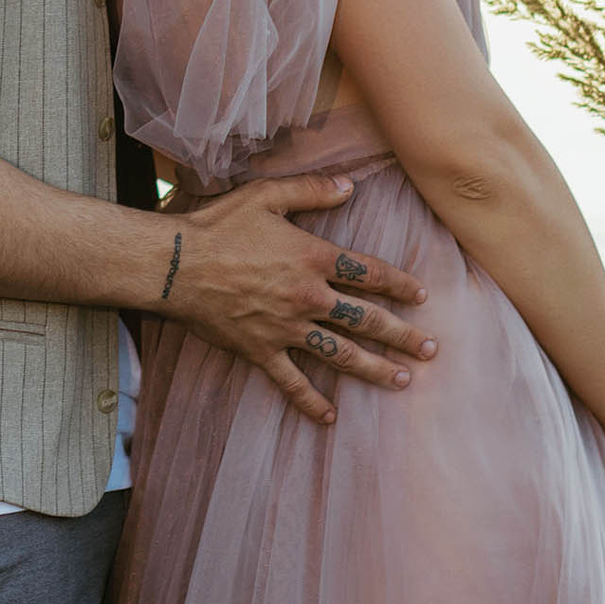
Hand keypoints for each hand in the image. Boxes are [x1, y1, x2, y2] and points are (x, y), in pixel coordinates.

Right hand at [160, 171, 437, 424]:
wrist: (174, 265)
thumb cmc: (218, 225)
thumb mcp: (266, 196)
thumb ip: (311, 191)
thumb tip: (350, 187)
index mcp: (313, 257)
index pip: (369, 274)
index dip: (399, 284)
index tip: (421, 296)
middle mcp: (308, 296)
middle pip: (367, 319)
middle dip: (402, 335)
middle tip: (431, 349)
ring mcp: (286, 328)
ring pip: (341, 353)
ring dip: (374, 369)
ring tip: (403, 381)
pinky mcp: (261, 350)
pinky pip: (291, 382)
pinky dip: (310, 401)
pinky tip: (330, 417)